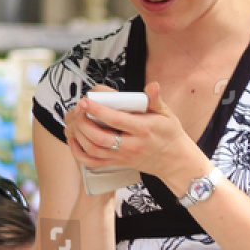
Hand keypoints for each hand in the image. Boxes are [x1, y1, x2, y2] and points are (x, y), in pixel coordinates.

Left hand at [66, 84, 203, 188]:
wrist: (175, 161)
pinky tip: (74, 140)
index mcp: (143, 129)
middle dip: (84, 122)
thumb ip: (155, 100)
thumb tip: (152, 85)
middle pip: (100, 137)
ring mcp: (123, 156)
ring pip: (94, 150)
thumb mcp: (167, 114)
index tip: (85, 101)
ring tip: (75, 120)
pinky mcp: (118, 163)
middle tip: (78, 109)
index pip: (116, 120)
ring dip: (79, 136)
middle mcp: (132, 145)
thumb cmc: (169, 134)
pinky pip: (94, 163)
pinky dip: (79, 153)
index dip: (97, 110)